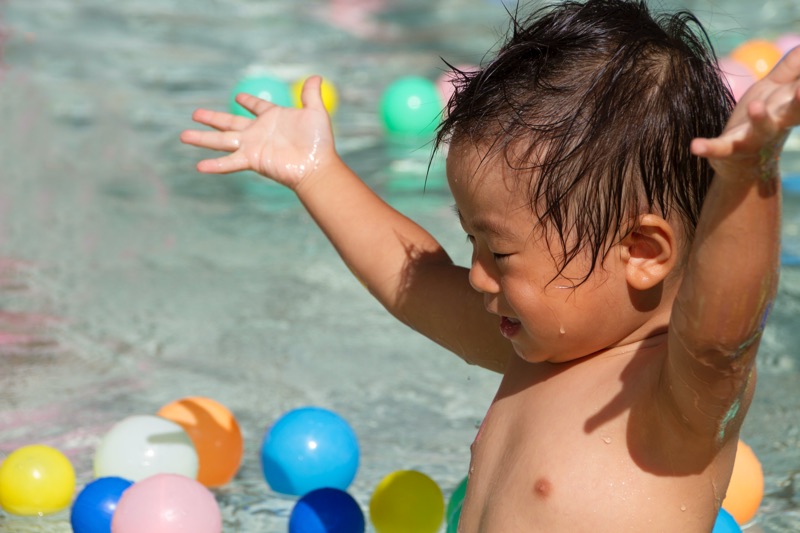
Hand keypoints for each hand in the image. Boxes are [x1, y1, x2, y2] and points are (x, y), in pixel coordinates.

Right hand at [180, 76, 335, 189]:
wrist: (317, 165)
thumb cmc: (318, 142)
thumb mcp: (315, 112)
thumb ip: (310, 95)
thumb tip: (315, 77)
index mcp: (272, 118)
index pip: (257, 107)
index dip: (249, 102)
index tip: (239, 97)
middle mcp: (258, 132)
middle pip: (229, 122)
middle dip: (212, 118)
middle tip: (195, 113)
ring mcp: (252, 146)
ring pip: (222, 140)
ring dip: (202, 138)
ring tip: (183, 136)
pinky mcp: (252, 159)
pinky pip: (230, 162)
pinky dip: (215, 165)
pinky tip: (199, 166)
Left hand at [691, 46, 799, 180]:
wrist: (745, 162)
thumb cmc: (766, 116)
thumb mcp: (778, 89)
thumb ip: (793, 67)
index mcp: (791, 107)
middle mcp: (778, 123)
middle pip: (794, 112)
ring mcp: (754, 138)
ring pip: (760, 130)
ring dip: (760, 119)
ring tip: (756, 106)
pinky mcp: (729, 150)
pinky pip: (720, 149)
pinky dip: (708, 148)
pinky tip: (695, 146)